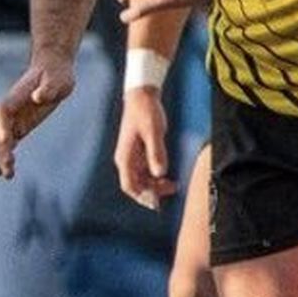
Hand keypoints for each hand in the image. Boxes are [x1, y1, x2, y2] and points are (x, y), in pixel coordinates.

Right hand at [0, 49, 75, 179]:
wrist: (53, 68)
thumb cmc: (56, 73)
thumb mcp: (57, 79)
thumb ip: (47, 88)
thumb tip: (38, 97)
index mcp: (16, 96)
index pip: (2, 111)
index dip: (1, 125)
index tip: (6, 140)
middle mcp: (10, 109)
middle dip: (1, 148)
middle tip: (8, 165)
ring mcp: (14, 118)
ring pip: (1, 140)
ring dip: (2, 156)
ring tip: (7, 175)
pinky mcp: (20, 126)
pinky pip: (9, 143)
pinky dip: (5, 157)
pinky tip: (4, 173)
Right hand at [114, 87, 176, 208]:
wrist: (142, 96)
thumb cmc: (145, 111)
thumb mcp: (153, 132)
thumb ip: (156, 153)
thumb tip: (159, 173)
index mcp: (125, 157)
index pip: (129, 185)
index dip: (143, 196)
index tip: (158, 200)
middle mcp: (126, 160)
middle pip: (136, 185)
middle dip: (152, 192)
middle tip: (171, 189)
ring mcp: (133, 157)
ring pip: (142, 180)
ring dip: (155, 185)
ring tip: (172, 184)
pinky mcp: (140, 153)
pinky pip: (146, 171)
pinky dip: (156, 176)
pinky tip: (168, 176)